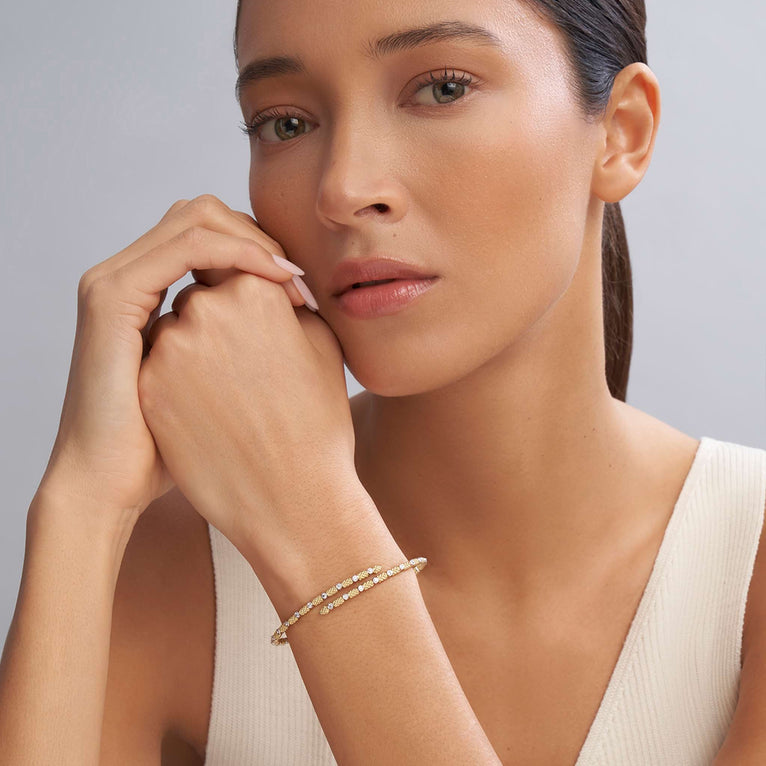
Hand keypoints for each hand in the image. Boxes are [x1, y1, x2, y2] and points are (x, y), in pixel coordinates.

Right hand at [37, 194, 313, 521]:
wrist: (115, 483)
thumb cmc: (177, 441)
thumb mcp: (215, 378)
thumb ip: (238, 334)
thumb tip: (300, 311)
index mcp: (150, 288)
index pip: (214, 236)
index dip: (263, 251)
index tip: (306, 290)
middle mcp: (130, 273)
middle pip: (208, 215)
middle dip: (262, 238)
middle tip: (301, 281)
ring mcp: (117, 279)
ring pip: (200, 218)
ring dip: (257, 243)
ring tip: (295, 283)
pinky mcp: (114, 294)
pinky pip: (189, 246)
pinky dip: (240, 253)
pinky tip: (277, 280)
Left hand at [137, 237, 362, 574]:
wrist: (290, 501)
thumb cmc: (318, 427)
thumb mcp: (322, 350)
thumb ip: (289, 303)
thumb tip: (269, 286)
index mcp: (253, 291)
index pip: (240, 264)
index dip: (252, 286)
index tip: (267, 312)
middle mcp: (205, 308)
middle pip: (202, 289)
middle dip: (221, 309)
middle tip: (247, 349)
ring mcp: (170, 347)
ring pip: (176, 325)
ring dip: (199, 344)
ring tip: (235, 390)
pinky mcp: (150, 384)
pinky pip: (162, 362)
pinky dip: (182, 376)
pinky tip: (215, 410)